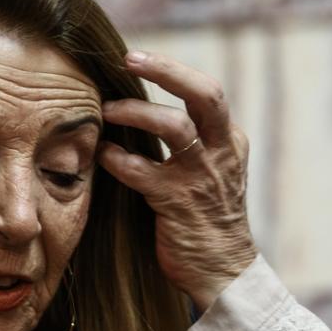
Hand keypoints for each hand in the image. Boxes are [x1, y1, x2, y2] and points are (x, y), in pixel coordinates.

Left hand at [99, 50, 257, 311]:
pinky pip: (142, 170)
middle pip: (204, 94)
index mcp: (229, 141)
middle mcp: (221, 152)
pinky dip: (118, 158)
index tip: (137, 58)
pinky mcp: (177, 203)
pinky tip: (103, 155)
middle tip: (129, 59)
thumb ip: (190, 141)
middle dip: (166, 70)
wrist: (223, 272)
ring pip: (175, 126)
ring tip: (107, 112)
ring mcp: (201, 177)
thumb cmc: (207, 220)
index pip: (206, 91)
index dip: (171, 70)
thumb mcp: (211, 172)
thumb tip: (139, 108)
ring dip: (136, 112)